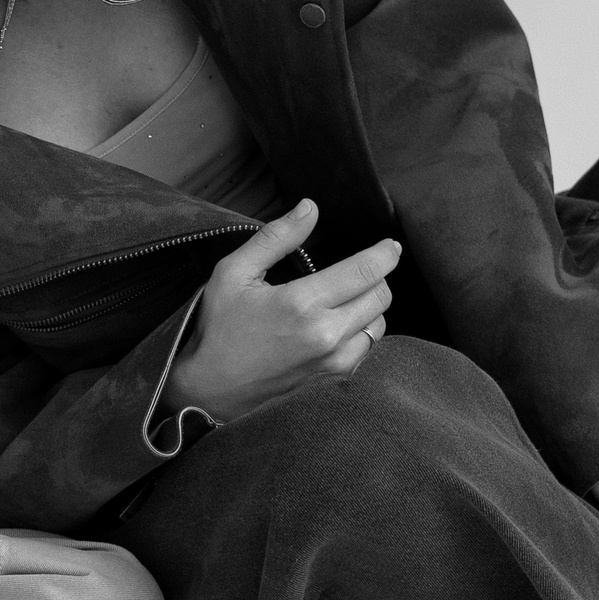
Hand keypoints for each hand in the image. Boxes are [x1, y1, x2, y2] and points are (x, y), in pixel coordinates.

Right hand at [166, 201, 400, 423]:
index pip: (366, 271)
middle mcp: (325, 335)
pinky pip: (368, 351)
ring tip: (345, 299)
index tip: (389, 246)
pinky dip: (362, 334)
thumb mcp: (234, 274)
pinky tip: (338, 327)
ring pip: (379, 325)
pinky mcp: (333, 381)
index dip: (385, 253)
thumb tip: (309, 208)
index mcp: (301, 303)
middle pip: (381, 296)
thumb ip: (275, 238)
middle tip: (360, 270)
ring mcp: (333, 363)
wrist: (209, 392)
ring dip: (370, 307)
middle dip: (377, 277)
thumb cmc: (218, 330)